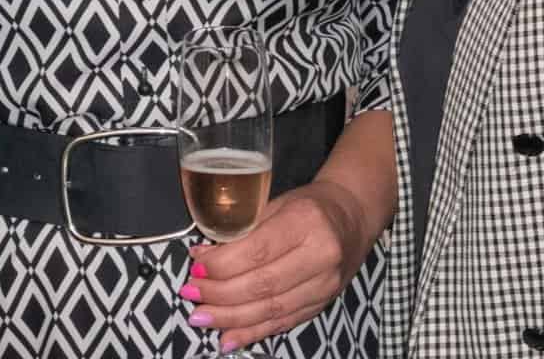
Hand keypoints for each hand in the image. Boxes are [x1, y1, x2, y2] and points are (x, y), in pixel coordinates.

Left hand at [180, 179, 370, 352]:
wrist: (353, 218)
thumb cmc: (309, 206)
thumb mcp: (277, 204)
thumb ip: (242, 230)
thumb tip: (202, 256)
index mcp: (307, 222)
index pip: (258, 251)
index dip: (222, 265)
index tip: (196, 267)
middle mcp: (321, 256)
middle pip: (262, 285)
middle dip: (220, 294)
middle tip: (191, 294)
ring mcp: (325, 285)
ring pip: (271, 310)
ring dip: (230, 318)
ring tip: (200, 318)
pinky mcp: (322, 304)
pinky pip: (282, 324)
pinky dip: (252, 333)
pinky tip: (227, 339)